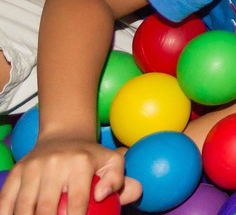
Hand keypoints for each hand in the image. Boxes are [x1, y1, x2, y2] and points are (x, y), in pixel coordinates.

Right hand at [0, 137, 141, 214]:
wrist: (65, 135)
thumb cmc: (92, 157)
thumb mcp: (113, 162)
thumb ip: (117, 179)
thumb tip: (102, 196)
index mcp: (81, 162)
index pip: (78, 200)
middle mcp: (55, 163)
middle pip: (47, 207)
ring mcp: (33, 166)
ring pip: (25, 206)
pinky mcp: (17, 170)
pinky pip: (7, 198)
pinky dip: (7, 213)